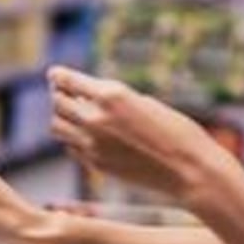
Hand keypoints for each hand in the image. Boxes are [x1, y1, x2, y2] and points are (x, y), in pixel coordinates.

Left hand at [48, 66, 241, 207]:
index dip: (58, 76)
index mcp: (110, 95)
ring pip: (57, 127)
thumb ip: (112, 99)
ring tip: (74, 115)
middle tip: (64, 93)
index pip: (68, 81)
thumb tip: (85, 97)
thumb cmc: (176, 131)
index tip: (54, 74)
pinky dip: (73, 139)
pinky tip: (87, 136)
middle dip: (60, 96)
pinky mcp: (95, 164)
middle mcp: (95, 118)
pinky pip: (71, 147)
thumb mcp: (143, 102)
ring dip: (62, 118)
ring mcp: (92, 144)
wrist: (189, 170)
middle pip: (58, 103)